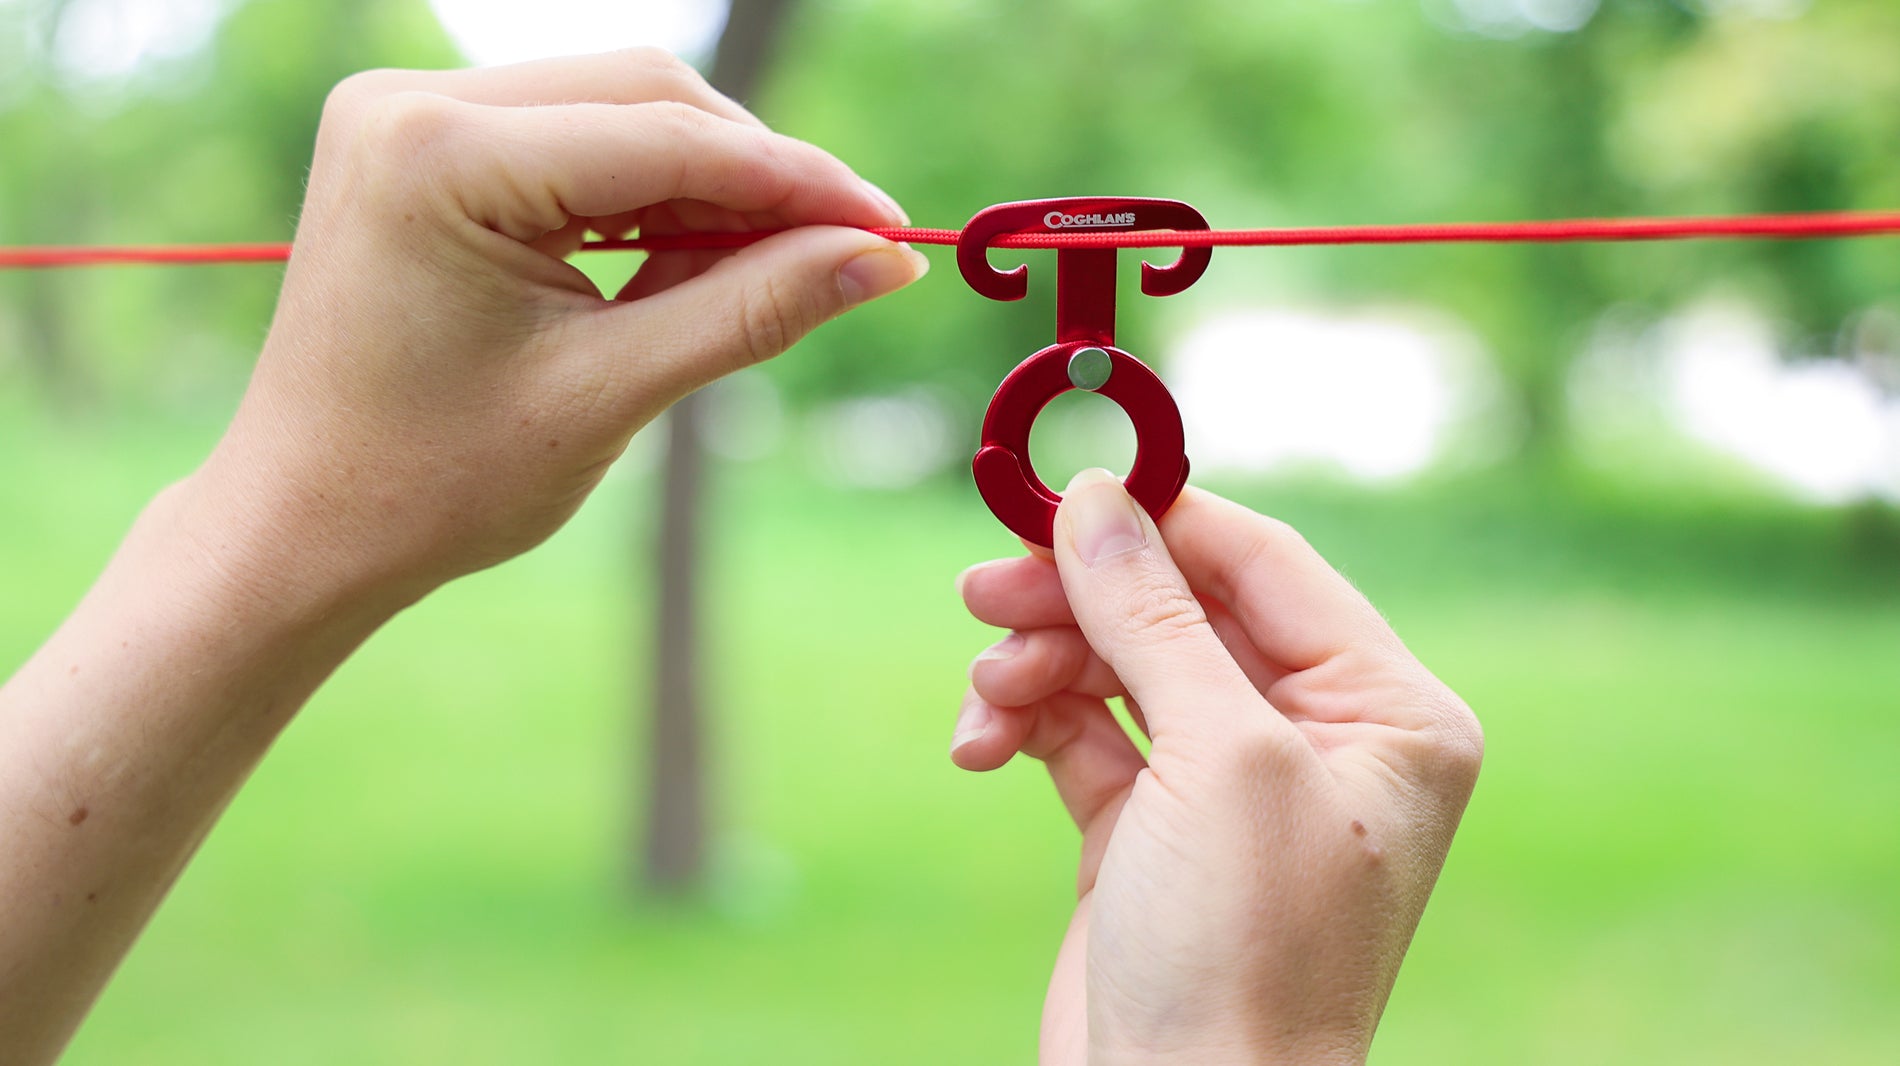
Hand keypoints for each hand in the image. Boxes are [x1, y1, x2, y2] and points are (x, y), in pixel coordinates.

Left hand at [0, 51, 926, 1063]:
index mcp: (438, 155)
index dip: (799, 183)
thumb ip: (753, 309)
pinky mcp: (425, 143)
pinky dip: (650, 195)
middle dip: (759, 175)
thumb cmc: (434, 482)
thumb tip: (883, 256)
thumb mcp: (611, 394)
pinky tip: (697, 258)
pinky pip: (575, 141)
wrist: (304, 525)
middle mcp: (413, 100)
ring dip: (710, 184)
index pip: (668, 139)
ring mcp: (411, 113)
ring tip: (777, 271)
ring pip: (620, 109)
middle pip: (649, 94)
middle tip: (851, 254)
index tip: (895, 228)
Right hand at [954, 470, 1482, 1064]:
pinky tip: (981, 744)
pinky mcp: (1151, 826)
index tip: (1058, 494)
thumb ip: (1154, 614)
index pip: (1266, 565)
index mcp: (1386, 713)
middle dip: (1079, 598)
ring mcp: (1230, 783)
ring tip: (986, 697)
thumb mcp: (1215, 760)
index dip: (1160, 520)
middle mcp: (1318, 738)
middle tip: (986, 589)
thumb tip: (1093, 497)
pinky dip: (1027, 721)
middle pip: (1181, 608)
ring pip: (1119, 663)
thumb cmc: (1243, 957)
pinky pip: (1082, 731)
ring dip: (1040, 662)